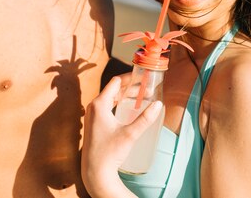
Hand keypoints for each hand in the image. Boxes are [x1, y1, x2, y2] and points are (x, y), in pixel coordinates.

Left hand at [81, 76, 162, 196]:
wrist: (95, 172)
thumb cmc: (110, 153)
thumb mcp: (130, 134)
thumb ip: (145, 119)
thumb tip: (159, 104)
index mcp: (99, 104)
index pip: (116, 82)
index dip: (130, 78)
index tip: (143, 78)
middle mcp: (93, 107)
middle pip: (114, 90)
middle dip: (132, 88)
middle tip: (148, 90)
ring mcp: (92, 115)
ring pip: (111, 98)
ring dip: (126, 96)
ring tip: (142, 98)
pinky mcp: (94, 123)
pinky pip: (107, 106)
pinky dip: (118, 104)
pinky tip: (129, 108)